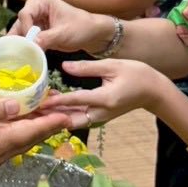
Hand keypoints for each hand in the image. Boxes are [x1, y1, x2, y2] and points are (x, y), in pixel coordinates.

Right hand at [0, 95, 73, 179]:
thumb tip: (17, 106)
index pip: (32, 131)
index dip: (51, 121)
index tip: (69, 114)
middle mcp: (0, 154)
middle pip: (31, 138)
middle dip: (48, 124)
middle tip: (64, 110)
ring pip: (21, 141)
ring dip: (35, 128)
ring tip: (47, 114)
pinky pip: (11, 143)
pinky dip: (21, 131)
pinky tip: (20, 122)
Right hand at [12, 0, 115, 55]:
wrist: (92, 34)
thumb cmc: (82, 27)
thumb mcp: (64, 34)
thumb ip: (47, 38)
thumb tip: (31, 45)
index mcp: (42, 1)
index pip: (26, 14)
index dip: (25, 29)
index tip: (29, 43)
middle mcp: (36, 7)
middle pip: (20, 22)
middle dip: (19, 38)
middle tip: (16, 53)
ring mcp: (35, 19)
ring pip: (20, 31)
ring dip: (20, 44)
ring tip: (16, 57)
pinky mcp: (37, 31)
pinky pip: (26, 38)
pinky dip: (25, 47)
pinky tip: (22, 57)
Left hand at [51, 58, 179, 129]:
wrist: (153, 91)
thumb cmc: (136, 74)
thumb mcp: (112, 65)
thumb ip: (88, 67)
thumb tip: (65, 66)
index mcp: (105, 99)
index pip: (75, 100)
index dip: (56, 101)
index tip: (40, 101)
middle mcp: (101, 112)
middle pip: (71, 119)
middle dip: (52, 116)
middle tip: (34, 111)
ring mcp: (101, 117)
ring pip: (74, 121)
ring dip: (58, 116)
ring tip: (39, 109)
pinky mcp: (101, 117)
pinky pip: (80, 118)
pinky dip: (67, 114)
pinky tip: (54, 106)